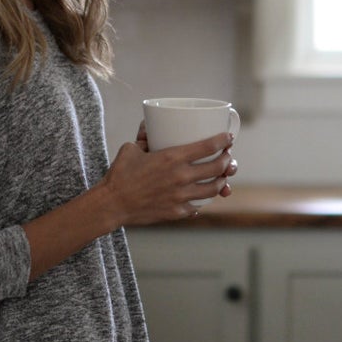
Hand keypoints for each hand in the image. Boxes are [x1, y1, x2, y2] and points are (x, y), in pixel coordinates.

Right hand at [103, 122, 237, 225]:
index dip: (223, 140)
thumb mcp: (132, 149)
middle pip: (217, 167)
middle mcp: (181, 177)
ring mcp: (181, 196)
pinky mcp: (178, 212)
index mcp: (172, 157)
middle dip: (227, 160)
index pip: (208, 146)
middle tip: (226, 157)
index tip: (228, 138)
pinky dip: (202, 201)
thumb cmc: (120, 174)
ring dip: (221, 182)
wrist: (113, 203)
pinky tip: (202, 197)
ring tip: (221, 178)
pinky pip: (198, 206)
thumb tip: (148, 129)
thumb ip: (145, 139)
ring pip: (213, 189)